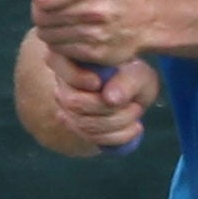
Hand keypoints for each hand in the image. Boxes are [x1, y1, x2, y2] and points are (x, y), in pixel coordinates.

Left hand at [22, 0, 146, 69]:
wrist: (147, 14)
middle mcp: (95, 11)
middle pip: (41, 17)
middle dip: (41, 9)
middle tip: (53, 3)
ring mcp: (96, 36)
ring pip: (47, 35)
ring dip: (50, 26)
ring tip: (64, 17)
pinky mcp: (97, 55)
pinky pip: (60, 50)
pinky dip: (60, 41)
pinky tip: (73, 31)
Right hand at [42, 46, 158, 152]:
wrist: (134, 97)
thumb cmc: (134, 78)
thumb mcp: (138, 75)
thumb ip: (126, 83)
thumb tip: (109, 98)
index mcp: (71, 61)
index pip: (59, 68)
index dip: (77, 78)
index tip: (98, 82)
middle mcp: (63, 85)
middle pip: (74, 103)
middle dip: (109, 109)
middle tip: (135, 104)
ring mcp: (67, 109)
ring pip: (84, 124)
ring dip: (118, 123)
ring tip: (137, 111)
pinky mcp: (77, 128)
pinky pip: (92, 138)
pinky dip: (118, 136)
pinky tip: (135, 127)